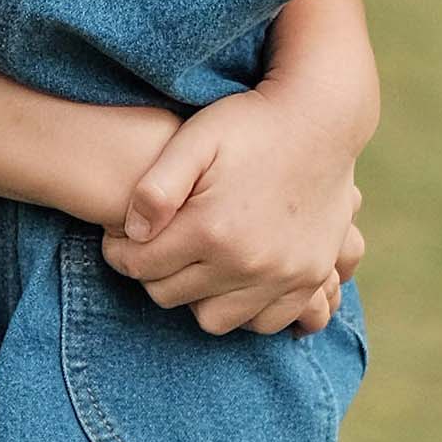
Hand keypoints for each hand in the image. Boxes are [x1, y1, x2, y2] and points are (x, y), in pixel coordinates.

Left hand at [104, 90, 364, 336]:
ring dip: (197, 295)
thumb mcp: (194, 139)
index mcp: (211, 229)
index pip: (139, 267)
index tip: (121, 237)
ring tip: (195, 263)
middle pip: (171, 296)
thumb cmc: (249, 124)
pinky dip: (245, 308)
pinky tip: (234, 277)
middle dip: (154, 272)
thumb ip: (155, 187)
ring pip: (213, 319)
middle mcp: (247, 263)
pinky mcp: (309, 277)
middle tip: (156, 246)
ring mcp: (283, 275)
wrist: (321, 119)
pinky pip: (265, 322)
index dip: (119, 252)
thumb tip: (131, 233)